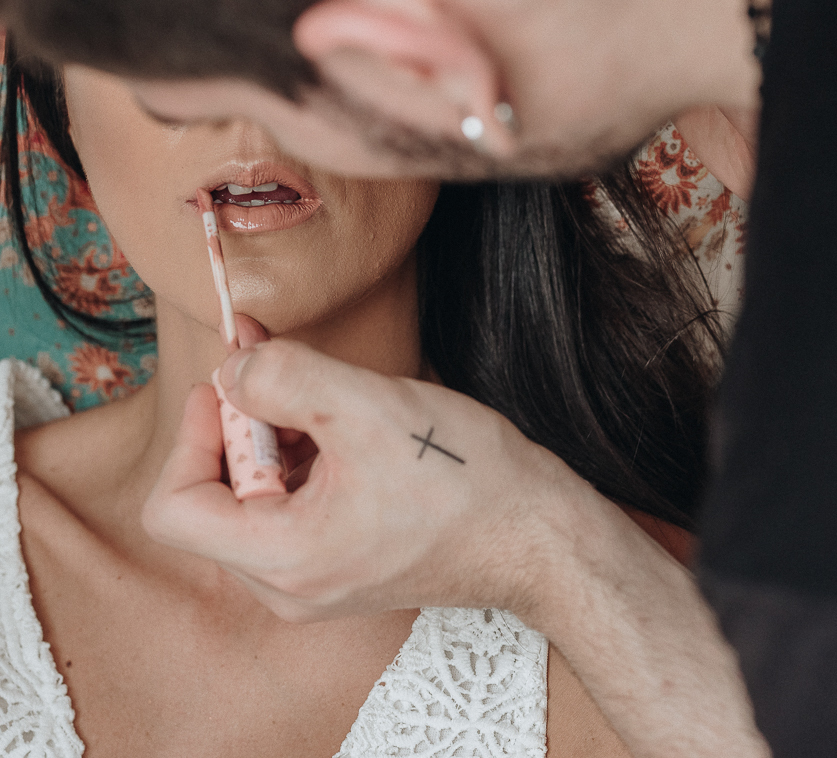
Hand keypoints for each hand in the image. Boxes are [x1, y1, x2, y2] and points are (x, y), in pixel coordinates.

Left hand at [142, 325, 586, 621]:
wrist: (541, 536)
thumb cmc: (468, 481)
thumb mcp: (368, 408)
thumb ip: (282, 377)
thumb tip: (231, 371)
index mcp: (282, 561)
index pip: (173, 507)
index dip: (194, 433)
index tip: (239, 386)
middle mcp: (288, 588)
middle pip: (214, 499)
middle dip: (244, 427)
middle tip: (288, 378)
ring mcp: (317, 584)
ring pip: (257, 502)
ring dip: (279, 440)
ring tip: (334, 404)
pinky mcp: (345, 569)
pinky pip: (295, 512)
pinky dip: (308, 462)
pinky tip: (353, 431)